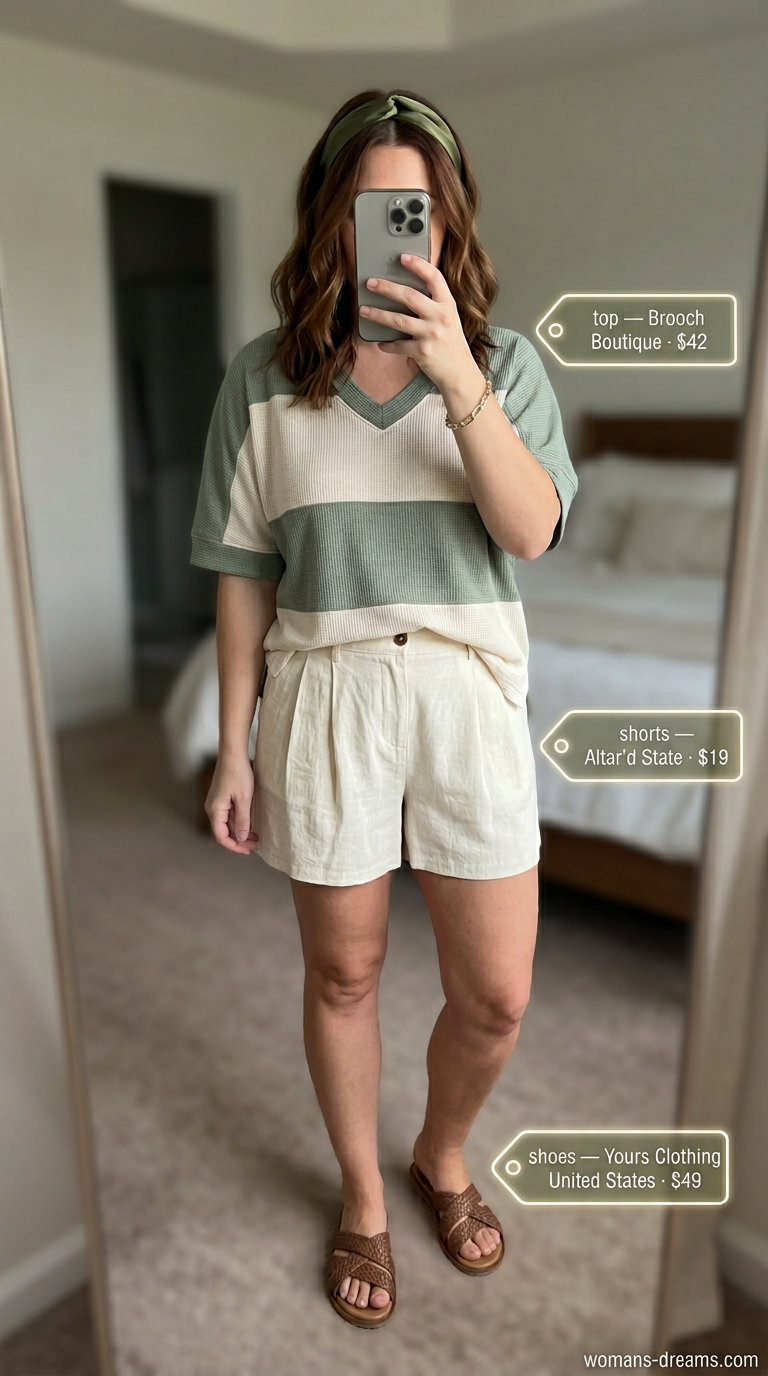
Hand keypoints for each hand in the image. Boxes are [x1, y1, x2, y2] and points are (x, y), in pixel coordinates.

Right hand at [206, 756, 259, 855]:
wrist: (233, 754)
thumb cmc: (237, 773)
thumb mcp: (244, 799)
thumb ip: (242, 820)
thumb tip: (240, 838)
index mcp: (215, 811)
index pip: (221, 837)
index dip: (235, 846)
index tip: (248, 850)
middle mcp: (213, 808)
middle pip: (224, 832)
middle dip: (239, 840)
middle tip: (255, 844)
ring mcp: (217, 803)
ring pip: (227, 824)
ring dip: (240, 832)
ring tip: (255, 836)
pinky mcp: (222, 798)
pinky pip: (229, 816)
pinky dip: (239, 822)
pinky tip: (250, 824)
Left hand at [359, 254, 475, 393]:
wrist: (460, 373)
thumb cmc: (451, 343)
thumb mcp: (449, 318)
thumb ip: (434, 303)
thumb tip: (406, 289)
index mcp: (448, 305)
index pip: (434, 278)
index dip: (418, 265)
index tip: (403, 257)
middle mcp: (441, 317)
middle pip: (410, 296)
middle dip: (387, 288)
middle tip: (371, 283)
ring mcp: (431, 335)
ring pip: (398, 320)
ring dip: (378, 314)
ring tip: (363, 309)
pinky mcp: (422, 352)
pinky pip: (398, 345)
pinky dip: (387, 344)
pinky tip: (379, 342)